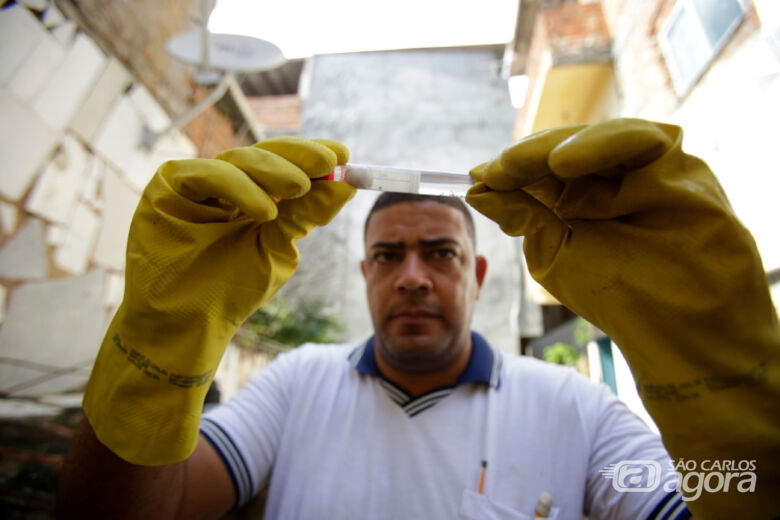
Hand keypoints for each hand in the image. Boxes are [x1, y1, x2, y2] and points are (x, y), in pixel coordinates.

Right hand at [83, 137, 354, 464]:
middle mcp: (224, 184)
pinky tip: (264, 211)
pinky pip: (208, 174)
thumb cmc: (229, 290)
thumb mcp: (277, 248)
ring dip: (276, 171)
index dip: (313, 156)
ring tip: (300, 188)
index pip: (285, 165)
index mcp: (252, 195)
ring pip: (240, 160)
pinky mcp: (168, 187)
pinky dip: (241, 188)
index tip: (345, 154)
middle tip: (329, 161)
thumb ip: (305, 215)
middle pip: (264, 155)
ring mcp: (195, 183)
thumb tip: (347, 185)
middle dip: (299, 156)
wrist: (188, 324)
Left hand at [466, 119, 779, 516]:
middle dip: (524, 160)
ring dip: (550, 149)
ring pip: (593, 141)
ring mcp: (643, 171)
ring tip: (515, 165)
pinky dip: (598, 144)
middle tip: (493, 169)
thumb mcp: (554, 251)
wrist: (676, 325)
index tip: (476, 176)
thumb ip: (523, 215)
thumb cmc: (617, 295)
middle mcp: (612, 182)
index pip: (540, 175)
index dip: (509, 173)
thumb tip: (477, 187)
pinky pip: (637, 140)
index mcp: (581, 202)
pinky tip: (563, 161)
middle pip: (563, 153)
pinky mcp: (675, 164)